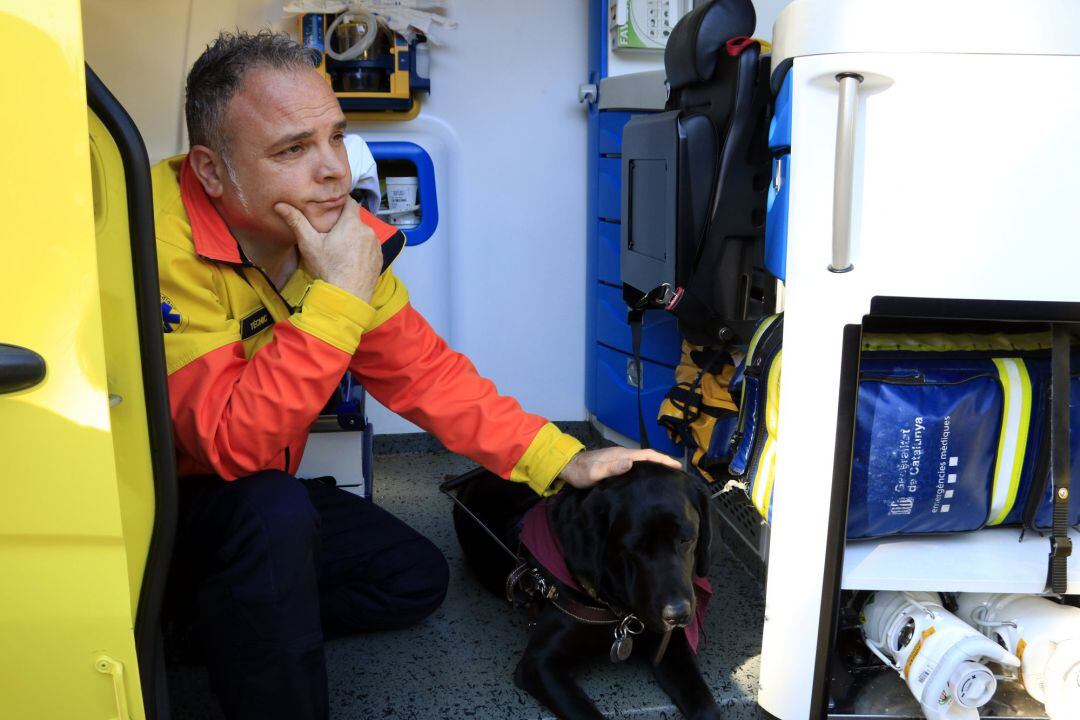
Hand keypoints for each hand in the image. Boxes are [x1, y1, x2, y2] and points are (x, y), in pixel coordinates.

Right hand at [274, 196, 381, 302]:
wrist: (346, 297)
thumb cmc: (328, 270)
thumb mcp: (309, 244)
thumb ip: (296, 222)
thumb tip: (280, 205)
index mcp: (352, 223)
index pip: (350, 202)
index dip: (341, 204)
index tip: (332, 210)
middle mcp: (368, 231)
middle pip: (356, 220)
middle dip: (345, 224)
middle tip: (332, 234)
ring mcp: (376, 246)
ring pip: (364, 234)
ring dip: (355, 238)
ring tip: (341, 250)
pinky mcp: (379, 259)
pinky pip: (370, 248)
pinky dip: (362, 251)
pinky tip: (351, 260)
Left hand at [558, 447, 681, 489]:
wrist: (567, 467)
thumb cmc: (580, 472)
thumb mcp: (595, 472)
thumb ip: (611, 468)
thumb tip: (631, 463)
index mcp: (621, 455)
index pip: (647, 455)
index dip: (662, 459)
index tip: (677, 466)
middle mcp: (622, 454)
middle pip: (648, 456)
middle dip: (663, 462)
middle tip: (678, 472)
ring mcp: (619, 458)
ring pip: (642, 460)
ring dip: (656, 465)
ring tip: (668, 475)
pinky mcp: (615, 464)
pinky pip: (636, 465)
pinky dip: (646, 468)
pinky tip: (648, 477)